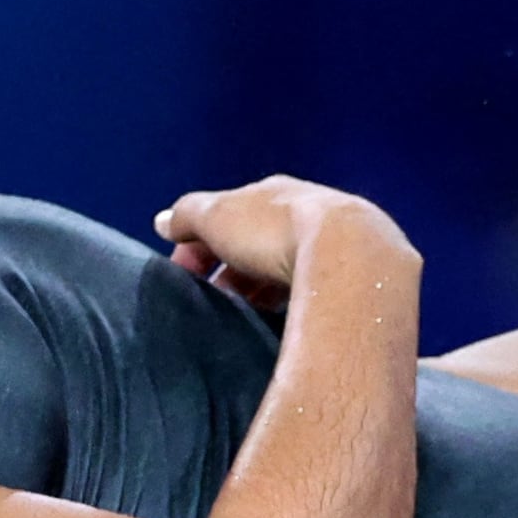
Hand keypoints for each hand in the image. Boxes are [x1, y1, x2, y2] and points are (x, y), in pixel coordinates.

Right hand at [155, 177, 408, 315]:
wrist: (348, 258)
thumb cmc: (274, 231)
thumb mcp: (218, 218)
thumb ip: (188, 216)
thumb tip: (163, 221)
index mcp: (276, 194)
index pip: (231, 214)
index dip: (201, 242)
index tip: (183, 274)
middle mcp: (310, 213)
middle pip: (262, 242)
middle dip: (233, 268)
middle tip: (211, 300)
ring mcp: (337, 246)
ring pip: (291, 267)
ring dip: (263, 288)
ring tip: (243, 317)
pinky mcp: (354, 279)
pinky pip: (314, 291)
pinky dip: (293, 303)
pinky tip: (283, 323)